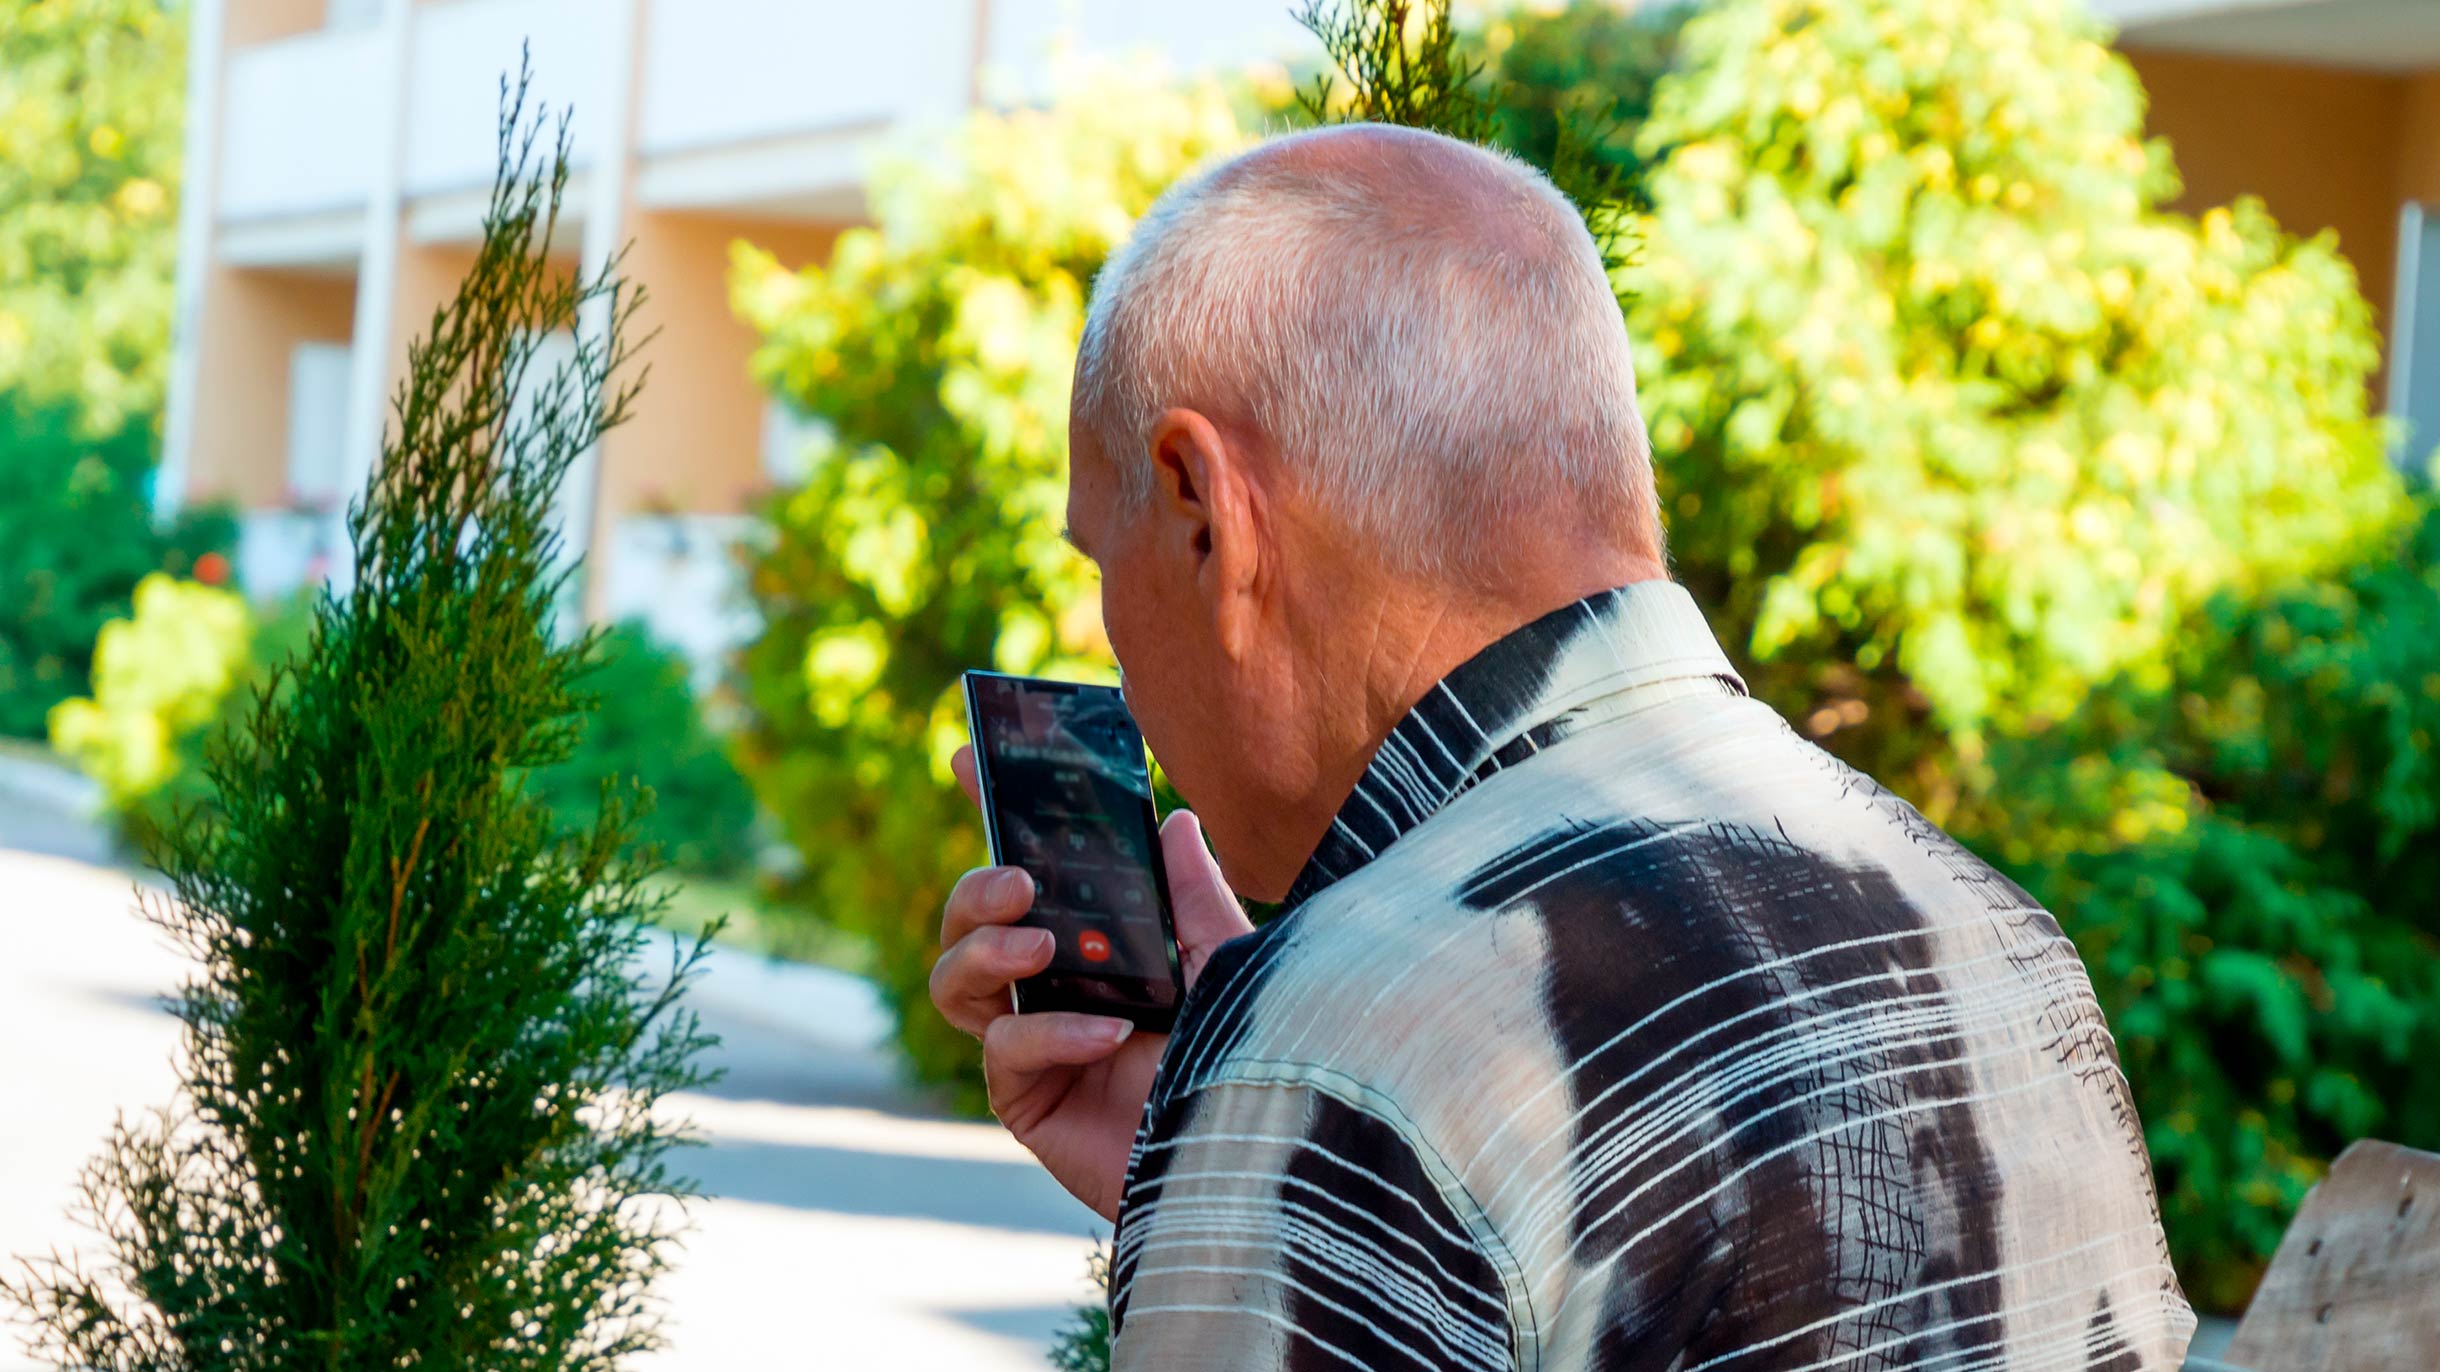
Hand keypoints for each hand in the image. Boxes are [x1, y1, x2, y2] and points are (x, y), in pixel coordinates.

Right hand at [930, 744, 1253, 1220]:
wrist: (1259, 1160)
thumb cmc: (1250, 1060)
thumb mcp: (1231, 963)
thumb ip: (1197, 897)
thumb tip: (1176, 819)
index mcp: (1093, 942)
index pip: (1031, 869)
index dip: (995, 810)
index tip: (974, 755)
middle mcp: (1052, 986)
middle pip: (966, 920)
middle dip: (976, 890)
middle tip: (1021, 883)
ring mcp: (1032, 1043)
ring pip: (952, 980)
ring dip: (984, 949)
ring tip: (1040, 946)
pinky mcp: (1028, 1100)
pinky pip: (1003, 1049)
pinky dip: (1050, 1032)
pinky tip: (1108, 1033)